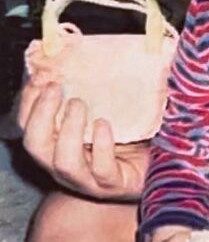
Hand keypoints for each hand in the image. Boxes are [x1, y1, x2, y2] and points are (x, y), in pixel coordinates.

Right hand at [19, 82, 146, 200]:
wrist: (148, 168)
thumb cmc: (123, 136)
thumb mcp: (102, 110)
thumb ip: (87, 91)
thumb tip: (75, 57)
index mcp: (56, 146)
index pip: (28, 127)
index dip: (28, 103)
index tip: (40, 79)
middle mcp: (64, 165)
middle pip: (36, 146)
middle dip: (41, 115)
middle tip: (55, 88)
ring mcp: (88, 179)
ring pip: (64, 163)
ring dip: (68, 130)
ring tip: (79, 104)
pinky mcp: (115, 184)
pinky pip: (102, 170)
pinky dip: (101, 145)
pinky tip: (103, 125)